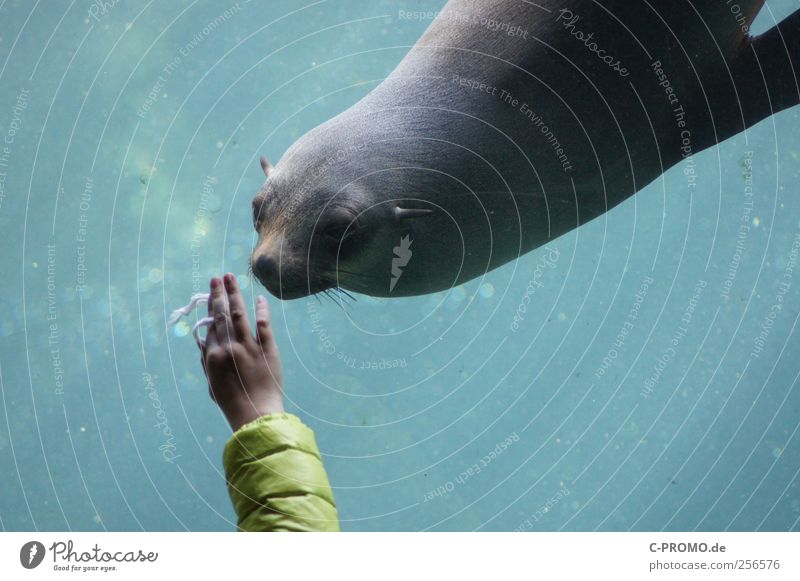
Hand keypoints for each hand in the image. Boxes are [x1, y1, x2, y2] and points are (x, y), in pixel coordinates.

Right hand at [199, 273, 283, 430]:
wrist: (255, 414)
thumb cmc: (232, 403)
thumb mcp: (212, 383)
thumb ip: (206, 361)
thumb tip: (201, 341)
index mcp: (213, 356)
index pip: (211, 326)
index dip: (211, 309)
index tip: (211, 294)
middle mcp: (229, 347)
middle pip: (222, 315)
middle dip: (218, 294)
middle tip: (217, 278)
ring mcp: (249, 347)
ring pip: (240, 313)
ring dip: (234, 294)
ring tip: (231, 277)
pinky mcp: (268, 350)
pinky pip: (264, 325)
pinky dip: (261, 310)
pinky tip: (259, 299)